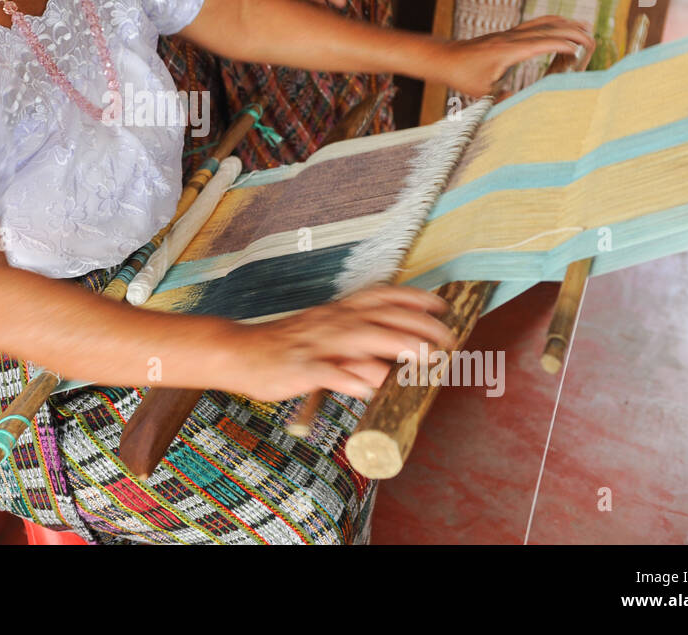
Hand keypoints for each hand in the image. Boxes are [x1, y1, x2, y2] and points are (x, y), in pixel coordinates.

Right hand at [224, 286, 453, 401]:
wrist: (240, 352)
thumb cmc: (286, 347)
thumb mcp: (325, 338)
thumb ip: (357, 348)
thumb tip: (390, 363)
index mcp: (338, 312)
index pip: (381, 298)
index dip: (412, 298)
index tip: (440, 304)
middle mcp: (332, 322)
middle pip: (380, 317)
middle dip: (416, 325)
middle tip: (447, 339)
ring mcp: (317, 344)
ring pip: (360, 339)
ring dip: (394, 345)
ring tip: (423, 357)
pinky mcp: (301, 368)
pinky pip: (328, 373)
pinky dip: (349, 379)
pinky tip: (368, 389)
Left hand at [443, 16, 594, 97]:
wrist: (445, 58)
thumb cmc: (462, 75)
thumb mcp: (481, 92)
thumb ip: (501, 99)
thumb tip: (517, 108)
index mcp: (508, 50)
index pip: (541, 43)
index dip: (562, 45)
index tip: (579, 50)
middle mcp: (511, 38)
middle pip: (547, 29)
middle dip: (571, 31)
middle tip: (591, 38)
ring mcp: (509, 34)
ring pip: (542, 22)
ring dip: (564, 23)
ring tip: (584, 26)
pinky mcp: (507, 34)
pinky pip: (534, 24)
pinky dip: (551, 23)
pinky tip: (560, 26)